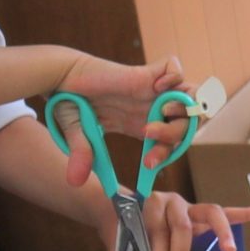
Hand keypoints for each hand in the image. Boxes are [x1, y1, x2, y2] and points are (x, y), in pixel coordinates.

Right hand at [53, 53, 189, 185]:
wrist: (60, 77)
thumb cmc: (71, 104)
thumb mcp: (79, 135)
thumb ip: (82, 154)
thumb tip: (74, 181)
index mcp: (140, 125)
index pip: (170, 143)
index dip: (165, 154)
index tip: (147, 163)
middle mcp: (151, 108)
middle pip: (185, 123)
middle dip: (175, 134)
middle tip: (148, 133)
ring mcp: (151, 89)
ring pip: (188, 97)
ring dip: (183, 107)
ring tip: (161, 111)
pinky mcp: (147, 71)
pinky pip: (174, 69)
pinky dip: (174, 77)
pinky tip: (156, 86)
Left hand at [102, 191, 249, 250]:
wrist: (121, 212)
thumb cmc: (124, 231)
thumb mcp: (118, 245)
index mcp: (150, 207)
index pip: (157, 229)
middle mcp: (173, 202)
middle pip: (180, 226)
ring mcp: (191, 207)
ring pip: (210, 214)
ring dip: (220, 233)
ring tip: (228, 250)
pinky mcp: (203, 215)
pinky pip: (229, 213)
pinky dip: (247, 212)